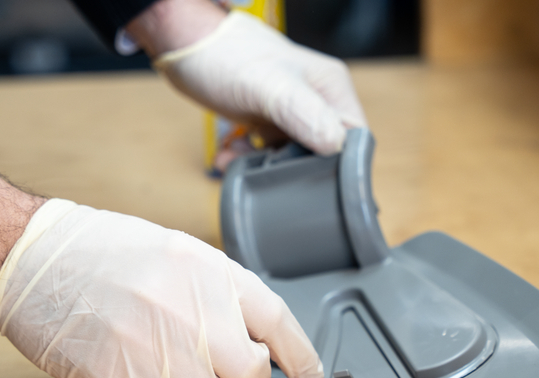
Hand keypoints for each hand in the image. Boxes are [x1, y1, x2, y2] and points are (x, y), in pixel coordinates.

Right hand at [0, 197, 323, 377]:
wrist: (33, 262)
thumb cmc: (104, 254)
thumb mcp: (176, 253)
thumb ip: (220, 292)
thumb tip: (257, 338)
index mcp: (210, 272)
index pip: (277, 320)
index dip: (301, 354)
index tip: (312, 376)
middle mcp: (195, 313)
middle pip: (251, 375)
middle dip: (241, 377)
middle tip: (216, 363)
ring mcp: (163, 352)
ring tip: (159, 357)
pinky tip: (138, 376)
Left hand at [127, 0, 366, 155]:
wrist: (184, 44)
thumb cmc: (224, 55)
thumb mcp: (268, 87)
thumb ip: (304, 114)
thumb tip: (336, 146)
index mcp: (331, 89)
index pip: (354, 140)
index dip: (337, 164)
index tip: (305, 173)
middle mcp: (318, 100)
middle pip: (326, 154)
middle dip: (296, 169)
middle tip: (269, 170)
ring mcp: (293, 111)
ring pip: (295, 157)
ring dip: (269, 167)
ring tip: (243, 161)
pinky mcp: (270, 119)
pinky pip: (271, 152)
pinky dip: (252, 159)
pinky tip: (233, 155)